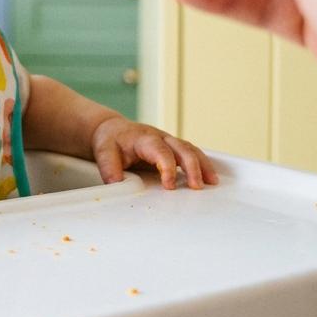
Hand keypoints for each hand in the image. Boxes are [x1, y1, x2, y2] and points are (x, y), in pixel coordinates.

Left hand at [91, 116, 217, 188]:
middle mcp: (159, 137)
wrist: (112, 130)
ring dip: (202, 165)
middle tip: (197, 186)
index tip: (170, 185)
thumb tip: (116, 185)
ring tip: (212, 182)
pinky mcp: (173, 148)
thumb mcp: (104, 152)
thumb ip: (110, 168)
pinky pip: (191, 153)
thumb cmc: (110, 140)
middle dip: (192, 167)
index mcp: (143, 138)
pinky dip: (202, 164)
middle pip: (181, 148)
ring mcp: (168, 141)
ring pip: (190, 149)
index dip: (167, 167)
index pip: (160, 151)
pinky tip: (210, 177)